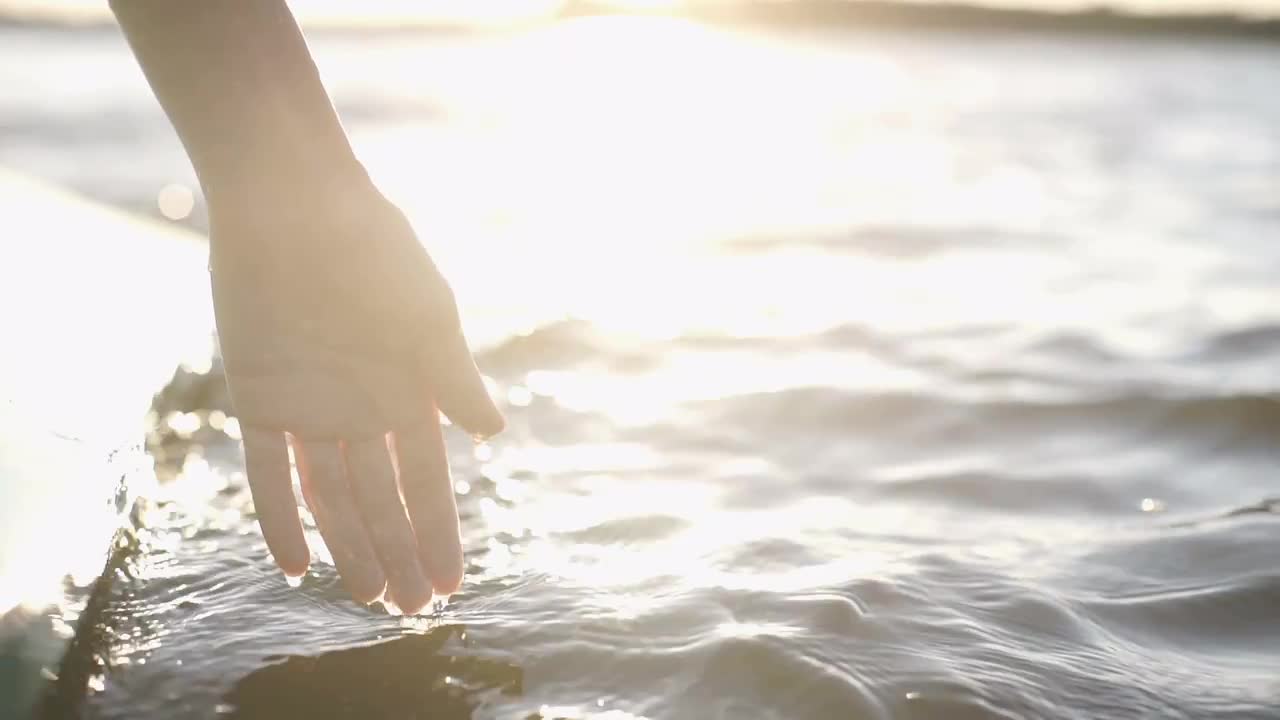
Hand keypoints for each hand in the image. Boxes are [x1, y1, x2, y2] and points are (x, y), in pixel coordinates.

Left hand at [209, 183, 502, 613]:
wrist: (295, 202)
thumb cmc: (374, 250)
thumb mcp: (426, 316)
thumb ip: (453, 378)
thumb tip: (493, 434)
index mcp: (409, 392)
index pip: (428, 481)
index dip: (439, 533)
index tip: (451, 585)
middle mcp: (362, 410)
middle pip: (381, 501)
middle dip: (398, 554)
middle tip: (410, 611)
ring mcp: (311, 408)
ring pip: (331, 497)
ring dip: (348, 548)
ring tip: (366, 600)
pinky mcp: (260, 397)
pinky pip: (268, 472)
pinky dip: (280, 518)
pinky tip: (293, 565)